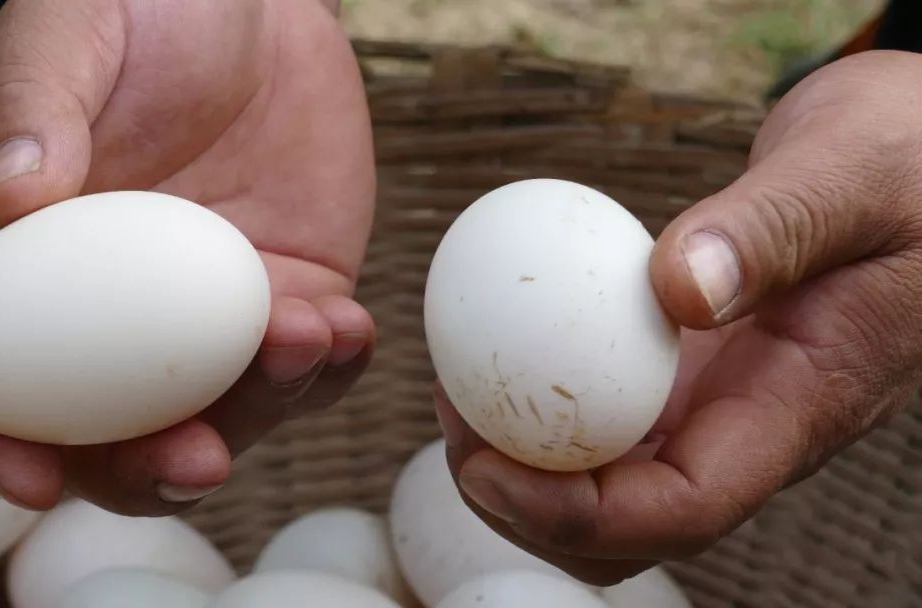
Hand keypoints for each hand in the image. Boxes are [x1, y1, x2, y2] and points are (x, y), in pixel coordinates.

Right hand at [0, 0, 375, 515]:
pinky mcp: (293, 294)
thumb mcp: (72, 32)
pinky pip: (312, 363)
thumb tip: (7, 205)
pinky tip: (349, 325)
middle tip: (199, 453)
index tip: (36, 481)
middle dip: (150, 467)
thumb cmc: (143, 6)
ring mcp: (208, 314)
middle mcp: (113, 310)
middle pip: (110, 434)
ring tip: (308, 331)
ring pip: (223, 411)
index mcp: (26, 263)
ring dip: (262, 405)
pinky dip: (332, 365)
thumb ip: (35, 107)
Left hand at [437, 50, 921, 584]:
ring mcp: (716, 404)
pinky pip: (605, 414)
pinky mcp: (687, 371)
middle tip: (454, 421)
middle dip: (527, 506)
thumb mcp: (849, 173)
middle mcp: (752, 426)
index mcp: (803, 404)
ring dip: (523, 463)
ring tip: (457, 385)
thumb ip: (772, 231)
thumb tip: (675, 292)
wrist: (915, 163)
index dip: (578, 516)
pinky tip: (495, 345)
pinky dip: (539, 401)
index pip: (688, 507)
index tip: (486, 468)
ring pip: (610, 482)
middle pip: (631, 526)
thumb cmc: (902, 160)